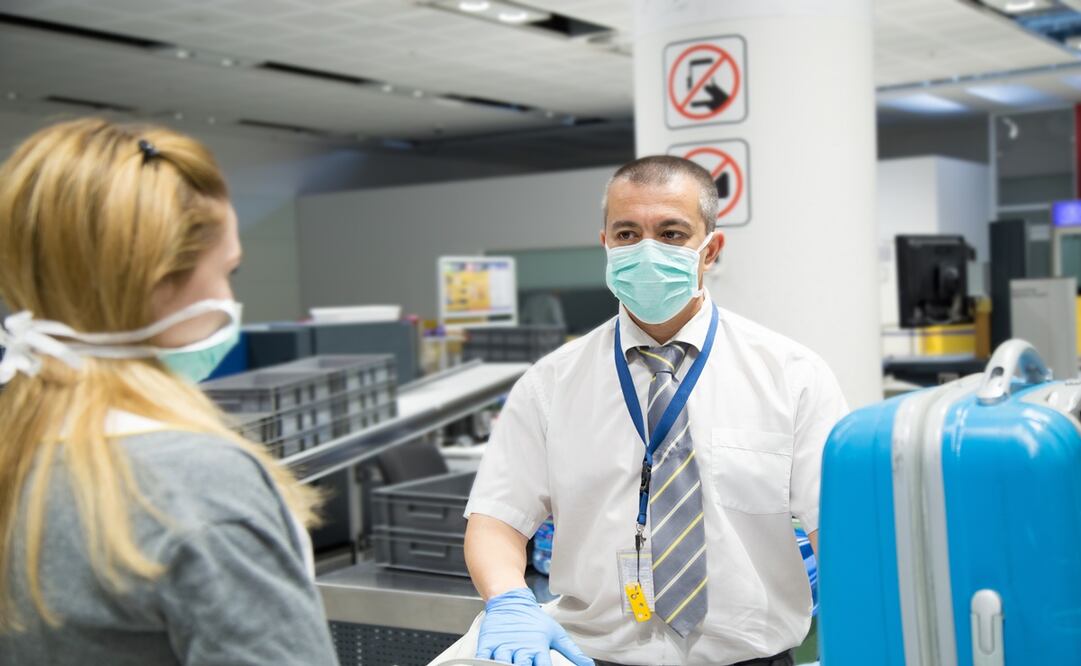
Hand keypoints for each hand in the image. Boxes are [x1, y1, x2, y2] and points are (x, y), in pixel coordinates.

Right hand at [475, 588, 593, 665]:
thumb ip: (572, 651)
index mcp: (537, 647)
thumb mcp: (555, 633)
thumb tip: (589, 665)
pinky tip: (487, 663)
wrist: (511, 600)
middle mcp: (520, 648)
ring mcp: (502, 646)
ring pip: (501, 663)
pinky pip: (483, 656)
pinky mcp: (488, 643)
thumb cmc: (533, 620)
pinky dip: (483, 662)